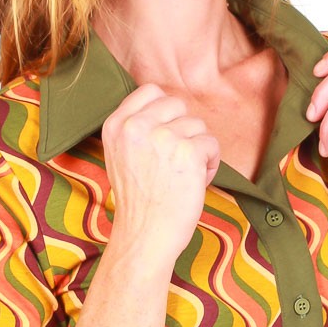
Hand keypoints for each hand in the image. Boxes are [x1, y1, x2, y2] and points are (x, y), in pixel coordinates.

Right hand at [102, 84, 220, 268]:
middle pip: (178, 104)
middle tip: (175, 158)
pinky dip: (211, 163)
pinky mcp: (187, 153)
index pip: (150, 91)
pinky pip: (212, 144)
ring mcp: (162, 138)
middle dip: (184, 129)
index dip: (166, 110)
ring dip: (198, 149)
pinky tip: (196, 181)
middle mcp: (136, 127)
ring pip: (197, 125)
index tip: (165, 132)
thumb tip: (167, 105)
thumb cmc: (138, 199)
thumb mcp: (121, 154)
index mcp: (116, 125)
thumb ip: (136, 127)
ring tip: (183, 174)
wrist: (144, 235)